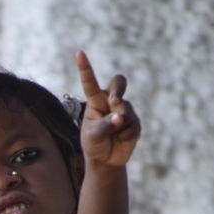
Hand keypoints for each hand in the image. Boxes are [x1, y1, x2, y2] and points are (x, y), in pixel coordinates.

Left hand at [75, 50, 140, 167]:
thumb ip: (105, 125)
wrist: (106, 160)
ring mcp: (124, 110)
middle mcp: (110, 101)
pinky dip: (127, 132)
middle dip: (118, 88)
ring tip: (115, 130)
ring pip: (126, 107)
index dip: (85, 68)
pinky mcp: (134, 122)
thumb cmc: (94, 143)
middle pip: (119, 82)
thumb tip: (121, 117)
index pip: (90, 81)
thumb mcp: (93, 136)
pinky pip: (133, 123)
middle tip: (114, 100)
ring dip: (120, 118)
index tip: (79, 54)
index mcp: (95, 100)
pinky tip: (122, 138)